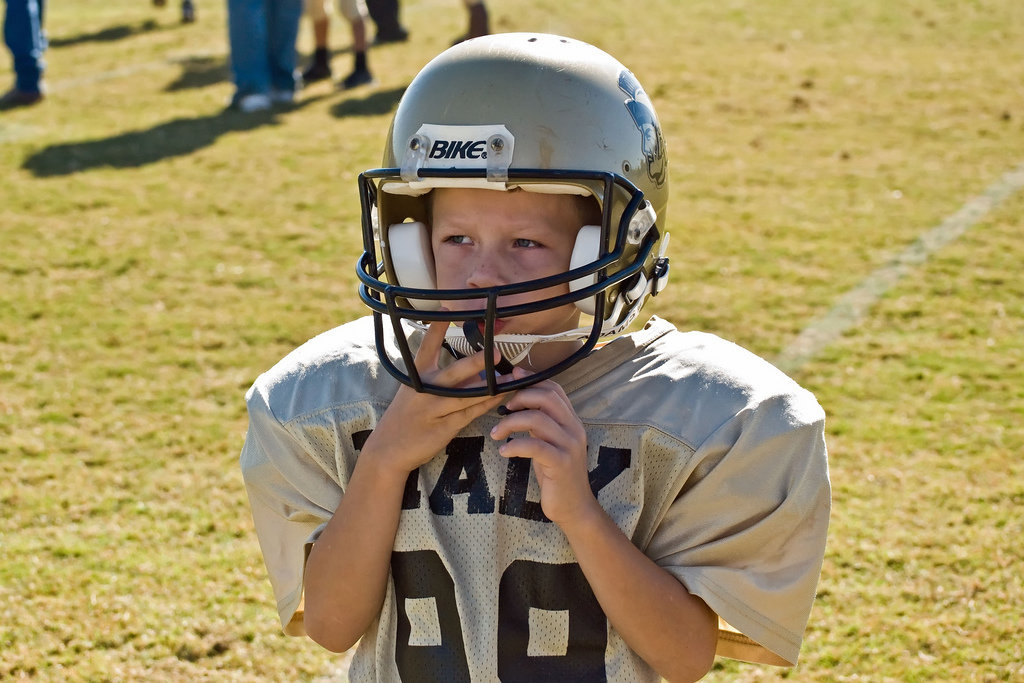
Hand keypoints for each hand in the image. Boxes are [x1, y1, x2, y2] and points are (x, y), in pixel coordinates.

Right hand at [362, 321, 504, 475]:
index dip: (436, 329)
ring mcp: (434, 410)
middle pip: (453, 373)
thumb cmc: (407, 415)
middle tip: (497, 352)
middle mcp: (425, 390)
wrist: (389, 448)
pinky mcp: (444, 427)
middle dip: (475, 363)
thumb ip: (443, 379)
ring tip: (512, 376)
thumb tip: (476, 368)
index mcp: (417, 376)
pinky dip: (487, 404)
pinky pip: (470, 413)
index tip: (447, 309)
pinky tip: (502, 396)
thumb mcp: (417, 391)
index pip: (426, 348)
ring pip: (467, 396)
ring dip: (491, 386)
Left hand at [489, 368, 596, 525]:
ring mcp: (569, 446)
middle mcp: (574, 429)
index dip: (532, 380)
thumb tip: (519, 400)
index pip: (554, 390)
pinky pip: (535, 446)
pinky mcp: (561, 463)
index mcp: (571, 421)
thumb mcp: (549, 443)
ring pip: (538, 420)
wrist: (574, 507)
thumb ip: (540, 423)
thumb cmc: (556, 474)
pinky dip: (515, 445)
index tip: (512, 379)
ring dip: (511, 422)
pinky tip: (504, 451)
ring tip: (496, 433)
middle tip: (502, 409)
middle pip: (547, 398)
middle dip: (520, 397)